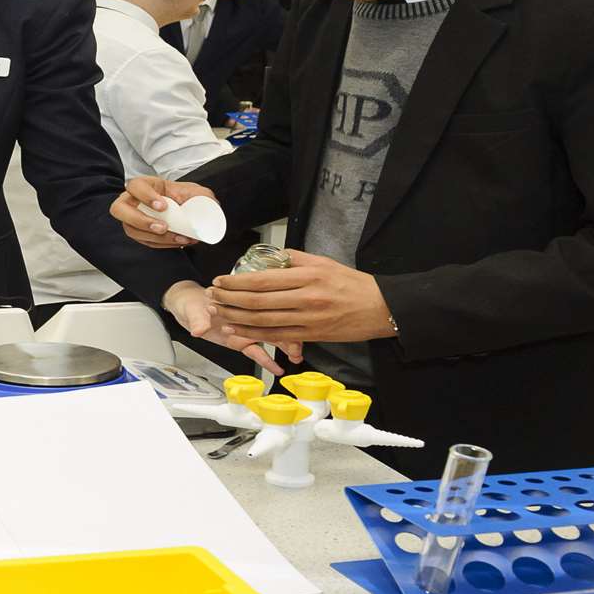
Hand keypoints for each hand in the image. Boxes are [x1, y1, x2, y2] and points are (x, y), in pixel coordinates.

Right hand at [113, 176, 216, 248]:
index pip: (135, 186)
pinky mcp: (139, 233)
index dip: (145, 196)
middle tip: (162, 227)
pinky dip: (162, 244)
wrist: (185, 209)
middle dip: (140, 221)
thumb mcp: (195, 191)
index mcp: (144, 185)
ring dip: (154, 237)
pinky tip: (178, 242)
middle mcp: (132, 201)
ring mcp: (132, 218)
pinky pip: (145, 241)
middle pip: (119, 210)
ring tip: (178, 238)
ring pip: (131, 230)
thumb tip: (212, 208)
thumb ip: (203, 196)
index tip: (163, 206)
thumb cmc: (184, 196)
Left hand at [162, 281, 286, 374]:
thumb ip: (199, 320)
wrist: (185, 308)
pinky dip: (266, 360)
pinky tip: (278, 367)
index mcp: (240, 301)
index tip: (291, 324)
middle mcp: (247, 314)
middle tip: (297, 348)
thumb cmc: (192, 300)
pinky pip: (256, 352)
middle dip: (288, 335)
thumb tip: (199, 330)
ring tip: (295, 357)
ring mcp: (245, 329)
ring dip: (283, 347)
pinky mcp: (240, 342)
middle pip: (273, 324)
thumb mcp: (194, 308)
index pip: (265, 309)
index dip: (279, 317)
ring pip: (270, 337)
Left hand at [208, 250, 394, 347]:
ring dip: (235, 318)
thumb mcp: (324, 262)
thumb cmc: (352, 283)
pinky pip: (276, 337)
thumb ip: (295, 259)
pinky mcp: (311, 335)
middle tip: (212, 296)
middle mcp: (306, 298)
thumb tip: (271, 256)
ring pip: (263, 321)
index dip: (236, 282)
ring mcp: (308, 319)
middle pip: (257, 302)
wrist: (381, 308)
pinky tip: (237, 331)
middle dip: (229, 300)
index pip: (262, 280)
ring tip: (217, 312)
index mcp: (308, 276)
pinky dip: (253, 335)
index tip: (220, 280)